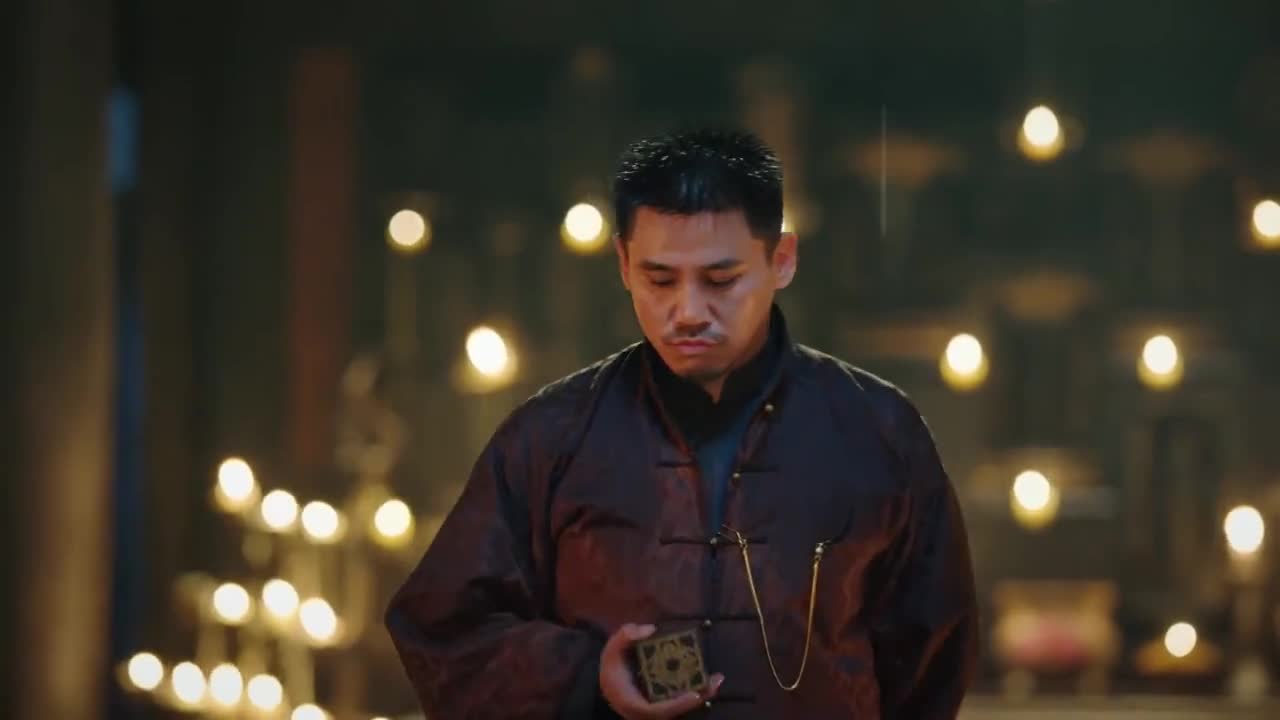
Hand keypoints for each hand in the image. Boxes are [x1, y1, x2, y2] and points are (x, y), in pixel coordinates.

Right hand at [599, 623, 723, 719]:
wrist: (611, 686)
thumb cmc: (611, 670)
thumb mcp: (610, 651)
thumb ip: (624, 637)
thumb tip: (650, 629)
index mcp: (633, 704)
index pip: (657, 711)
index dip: (677, 705)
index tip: (695, 695)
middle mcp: (646, 713)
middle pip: (675, 712)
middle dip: (697, 698)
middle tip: (715, 682)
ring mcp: (656, 711)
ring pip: (681, 708)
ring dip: (701, 695)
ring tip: (717, 679)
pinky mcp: (663, 707)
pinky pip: (681, 702)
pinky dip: (696, 693)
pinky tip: (709, 680)